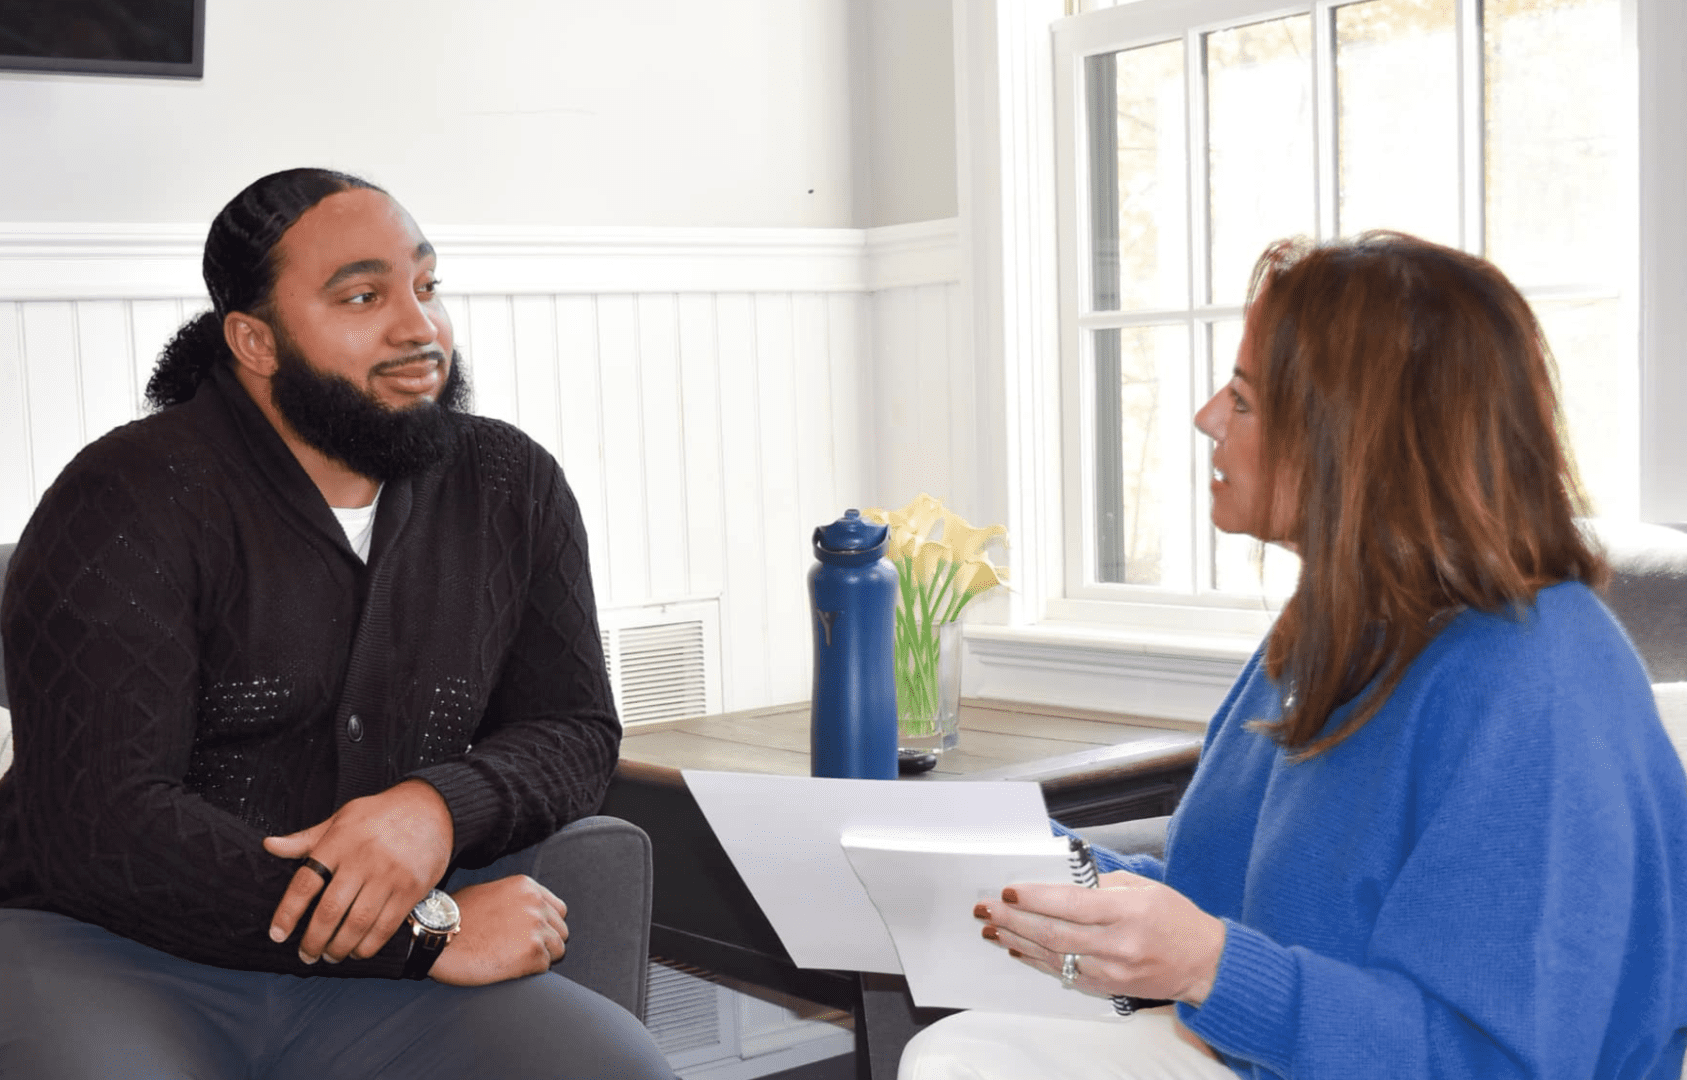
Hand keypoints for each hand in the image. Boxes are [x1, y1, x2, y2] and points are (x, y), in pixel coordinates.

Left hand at [262, 778, 453, 964]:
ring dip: (339, 948)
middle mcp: (363, 858)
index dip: (288, 913)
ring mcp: (390, 875)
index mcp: (340, 841)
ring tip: (331, 956)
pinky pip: (386, 926)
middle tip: (306, 955)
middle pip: (330, 911)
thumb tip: (269, 845)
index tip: (278, 935)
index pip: (305, 882)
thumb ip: (306, 839)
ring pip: (357, 924)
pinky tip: (358, 950)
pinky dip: (368, 945)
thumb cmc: (381, 815)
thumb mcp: (341, 818)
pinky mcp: (411, 888)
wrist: (431, 808)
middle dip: (314, 941)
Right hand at [427, 874, 568, 985]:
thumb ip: (515, 900)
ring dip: (540, 959)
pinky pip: (544, 968)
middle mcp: (536, 903)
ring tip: (511, 960)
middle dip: (546, 943)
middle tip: (519, 952)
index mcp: (527, 886)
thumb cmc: (453, 918)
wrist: (435, 937)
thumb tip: (528, 913)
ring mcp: (537, 927)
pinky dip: (529, 972)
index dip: (546, 926)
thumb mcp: (488, 893)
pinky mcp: (533, 952)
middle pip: (561, 931)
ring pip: (558, 950)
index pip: (558, 910)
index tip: (530, 936)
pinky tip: (506, 968)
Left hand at [974, 870, 1226, 1006]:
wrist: (1204, 964)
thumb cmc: (1175, 919)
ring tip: (992, 927)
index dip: (1037, 898)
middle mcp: (1119, 944)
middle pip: (1056, 932)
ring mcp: (1112, 971)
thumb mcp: (1145, 887)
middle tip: (987, 908)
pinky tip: (1017, 948)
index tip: (1009, 889)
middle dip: (1015, 919)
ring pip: (1054, 955)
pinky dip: (1036, 960)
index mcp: (1130, 912)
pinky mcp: (1107, 988)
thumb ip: (1102, 885)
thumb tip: (1060, 882)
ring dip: (1018, 940)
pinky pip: (1063, 972)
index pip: (1073, 904)